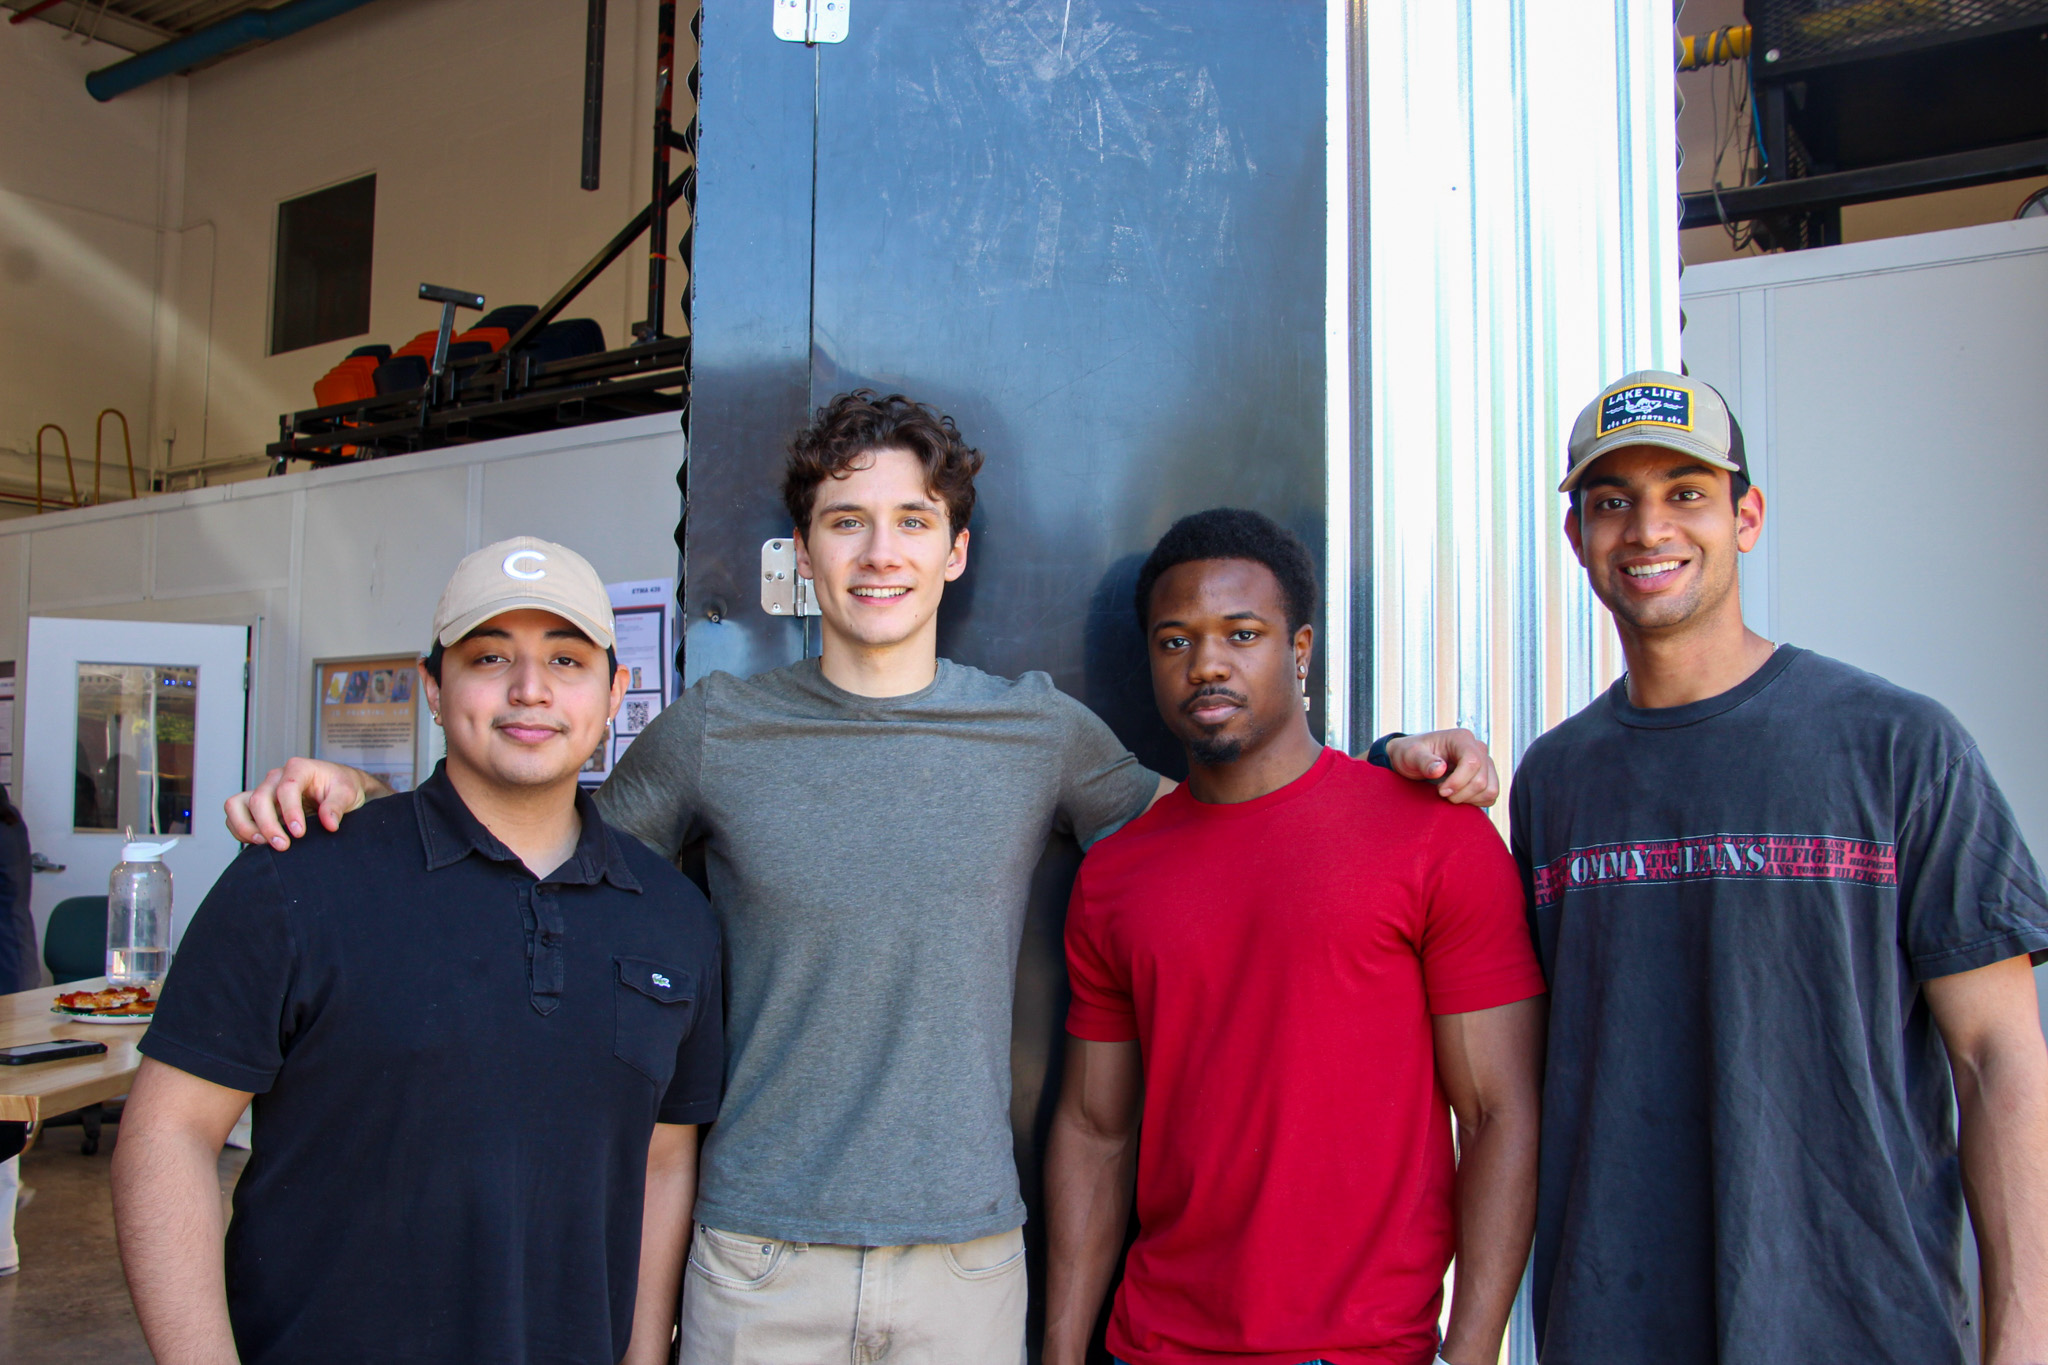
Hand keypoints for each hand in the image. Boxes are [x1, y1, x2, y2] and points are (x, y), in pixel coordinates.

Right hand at [224, 758, 374, 849]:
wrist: (338, 787)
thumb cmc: (341, 786)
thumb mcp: (348, 792)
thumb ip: (337, 806)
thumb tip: (329, 823)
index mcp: (299, 768)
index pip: (286, 788)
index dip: (290, 812)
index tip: (299, 833)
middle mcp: (276, 777)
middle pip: (259, 799)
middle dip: (268, 825)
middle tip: (283, 846)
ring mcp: (264, 790)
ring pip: (237, 804)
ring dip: (246, 827)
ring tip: (263, 844)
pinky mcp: (258, 805)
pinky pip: (236, 814)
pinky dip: (239, 829)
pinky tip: (257, 842)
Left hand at [1385, 729, 1498, 806]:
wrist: (1412, 760)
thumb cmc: (1409, 754)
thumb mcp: (1410, 755)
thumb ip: (1423, 762)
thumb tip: (1440, 769)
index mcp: (1461, 738)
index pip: (1472, 762)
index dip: (1458, 782)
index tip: (1440, 791)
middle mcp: (1478, 748)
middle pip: (1482, 780)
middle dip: (1460, 793)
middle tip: (1440, 792)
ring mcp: (1485, 763)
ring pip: (1490, 790)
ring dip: (1468, 799)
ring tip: (1449, 794)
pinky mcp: (1486, 776)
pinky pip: (1490, 796)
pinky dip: (1475, 802)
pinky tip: (1458, 796)